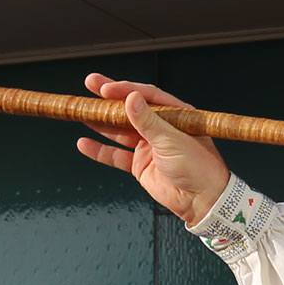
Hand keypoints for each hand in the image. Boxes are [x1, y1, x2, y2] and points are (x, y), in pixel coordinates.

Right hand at [74, 74, 228, 225]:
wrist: (202, 200)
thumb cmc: (199, 167)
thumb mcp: (172, 140)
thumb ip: (148, 121)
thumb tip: (131, 98)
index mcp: (175, 114)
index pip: (146, 96)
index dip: (125, 90)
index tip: (106, 87)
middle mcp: (160, 128)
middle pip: (130, 109)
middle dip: (108, 98)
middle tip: (90, 84)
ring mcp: (149, 146)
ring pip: (119, 131)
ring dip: (101, 122)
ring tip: (81, 112)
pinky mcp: (140, 165)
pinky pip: (116, 155)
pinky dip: (100, 150)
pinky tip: (84, 143)